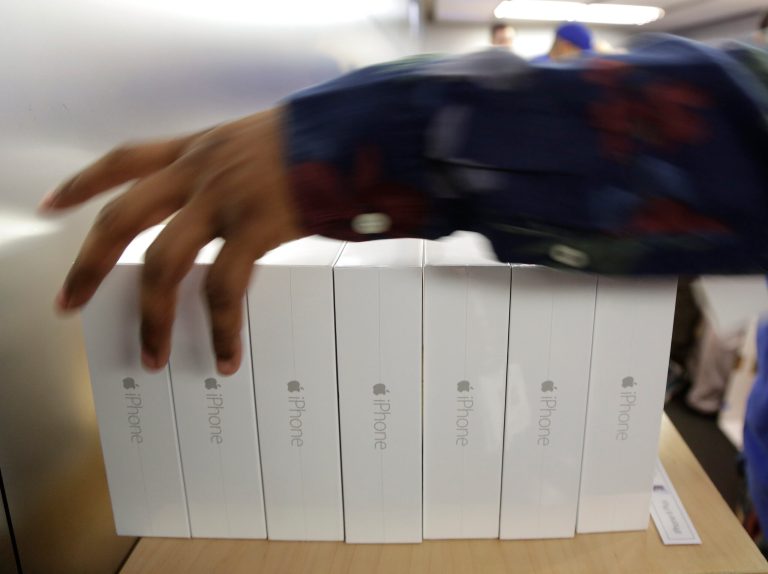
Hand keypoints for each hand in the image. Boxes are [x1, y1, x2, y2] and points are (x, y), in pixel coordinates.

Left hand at [40, 107, 305, 374]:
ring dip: (152, 316)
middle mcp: (199, 172)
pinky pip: (225, 288)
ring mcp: (223, 201)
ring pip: (163, 264)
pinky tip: (224, 355)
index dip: (83, 184)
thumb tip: (227, 211)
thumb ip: (232, 171)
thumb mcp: (258, 143)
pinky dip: (222, 328)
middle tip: (69, 300)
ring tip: (151, 354)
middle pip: (122, 218)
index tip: (53, 205)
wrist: (356, 130)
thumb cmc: (315, 139)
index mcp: (198, 149)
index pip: (124, 160)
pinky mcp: (255, 228)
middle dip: (89, 265)